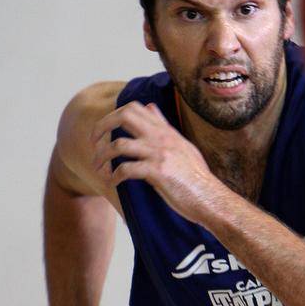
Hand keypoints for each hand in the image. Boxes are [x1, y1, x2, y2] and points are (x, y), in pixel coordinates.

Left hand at [91, 101, 225, 223]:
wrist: (210, 198)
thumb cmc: (196, 176)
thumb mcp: (181, 144)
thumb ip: (163, 126)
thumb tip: (151, 107)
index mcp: (165, 131)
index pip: (135, 108)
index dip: (113, 115)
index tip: (104, 131)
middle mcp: (161, 138)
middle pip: (123, 116)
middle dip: (101, 127)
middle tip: (93, 144)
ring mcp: (159, 154)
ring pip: (119, 144)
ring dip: (102, 157)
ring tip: (99, 169)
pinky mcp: (158, 172)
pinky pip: (126, 169)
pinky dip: (114, 176)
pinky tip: (113, 182)